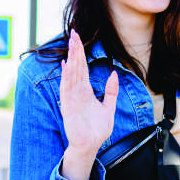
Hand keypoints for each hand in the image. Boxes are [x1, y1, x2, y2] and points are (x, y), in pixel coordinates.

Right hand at [59, 29, 117, 179]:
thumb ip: (111, 91)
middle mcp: (77, 92)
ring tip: (72, 44)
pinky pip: (67, 89)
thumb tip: (114, 74)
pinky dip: (66, 77)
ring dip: (71, 59)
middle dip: (75, 50)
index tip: (79, 39)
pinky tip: (66, 65)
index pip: (83, 68)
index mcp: (86, 91)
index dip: (81, 54)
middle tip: (74, 34)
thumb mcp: (109, 107)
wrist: (91, 145)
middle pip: (76, 67)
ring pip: (71, 74)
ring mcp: (72, 98)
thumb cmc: (97, 129)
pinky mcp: (69, 106)